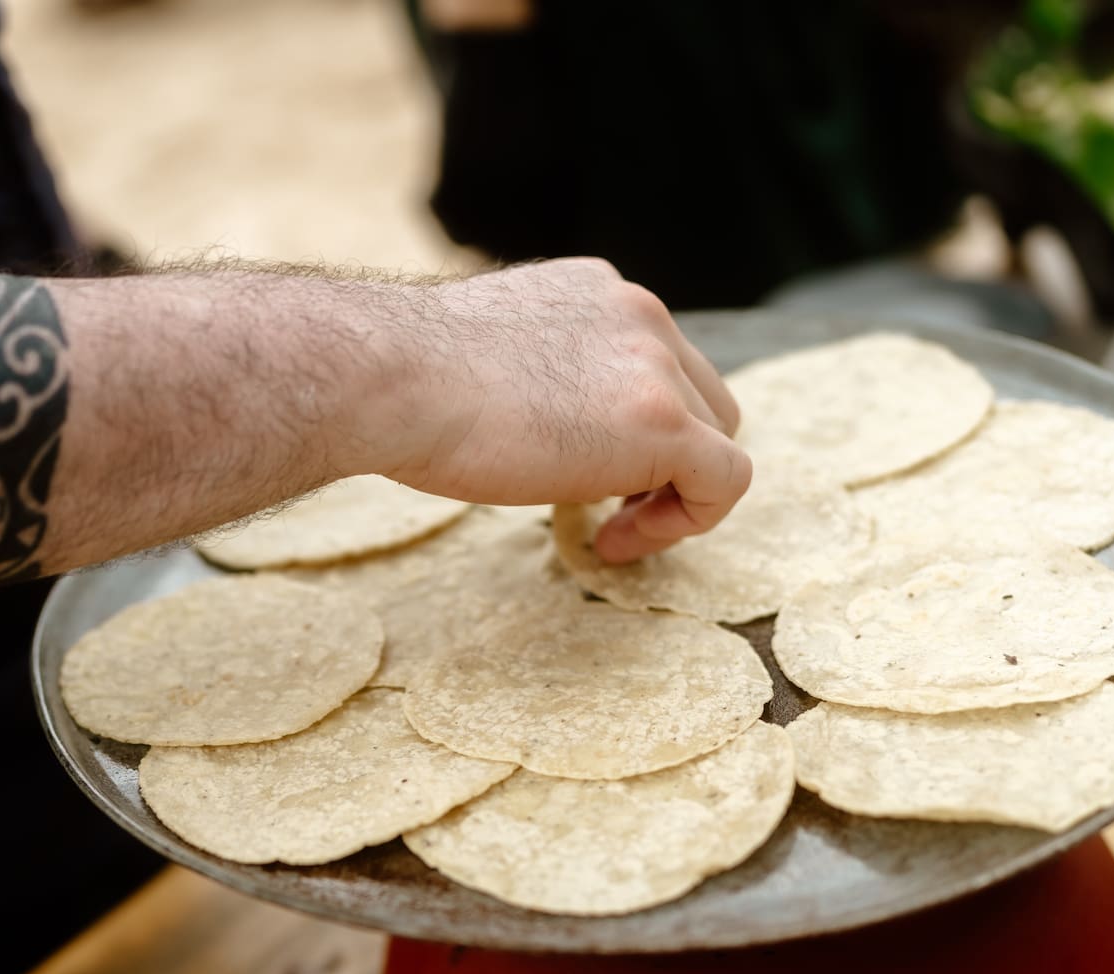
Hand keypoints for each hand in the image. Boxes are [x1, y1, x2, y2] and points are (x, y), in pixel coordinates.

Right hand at [381, 258, 749, 562]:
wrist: (389, 378)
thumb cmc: (400, 380)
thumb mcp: (484, 357)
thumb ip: (533, 375)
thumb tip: (528, 420)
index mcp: (596, 293)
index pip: (656, 363)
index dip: (636, 430)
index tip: (586, 473)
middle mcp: (639, 313)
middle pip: (703, 397)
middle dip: (667, 462)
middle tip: (609, 510)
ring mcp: (655, 363)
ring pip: (718, 438)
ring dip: (672, 495)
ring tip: (612, 532)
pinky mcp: (664, 420)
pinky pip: (725, 480)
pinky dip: (691, 520)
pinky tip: (620, 541)